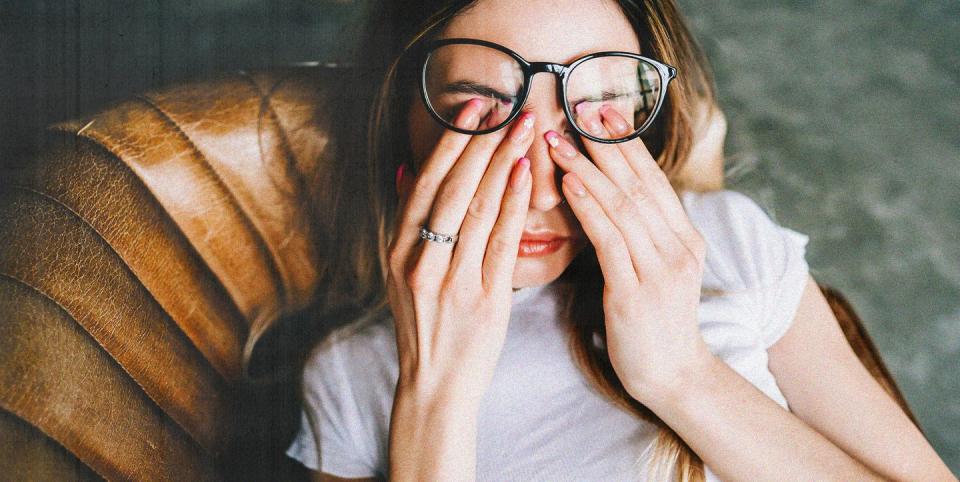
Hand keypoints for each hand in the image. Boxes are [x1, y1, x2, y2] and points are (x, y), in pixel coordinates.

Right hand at [387, 99, 534, 404]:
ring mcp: (451, 280)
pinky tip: (525, 175)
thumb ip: (407, 223)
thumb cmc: (425, 325)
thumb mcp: (402, 273)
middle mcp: (420, 261)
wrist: (435, 384)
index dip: (450, 141)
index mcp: (398, 251)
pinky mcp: (483, 298)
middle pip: (452, 188)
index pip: (425, 183)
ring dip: (502, 162)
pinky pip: (500, 242)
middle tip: (507, 105)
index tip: (473, 107)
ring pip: (477, 208)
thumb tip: (406, 169)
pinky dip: (512, 204)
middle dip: (481, 141)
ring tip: (524, 128)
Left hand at [545, 105, 714, 402]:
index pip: (653, 179)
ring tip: (559, 141)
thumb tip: (610, 196)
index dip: (627, 144)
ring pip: (623, 205)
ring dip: (588, 168)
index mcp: (684, 238)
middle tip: (577, 108)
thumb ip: (641, 234)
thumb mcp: (655, 270)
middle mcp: (679, 246)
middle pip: (639, 182)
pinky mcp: (636, 292)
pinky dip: (588, 207)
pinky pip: (609, 239)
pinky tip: (568, 184)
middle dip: (606, 143)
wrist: (672, 376)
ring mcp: (660, 268)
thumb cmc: (653, 323)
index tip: (601, 111)